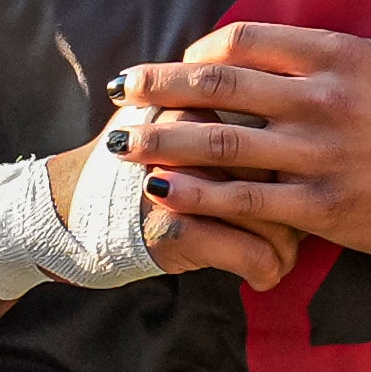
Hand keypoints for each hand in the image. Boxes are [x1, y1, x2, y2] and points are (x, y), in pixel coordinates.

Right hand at [45, 114, 301, 291]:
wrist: (67, 210)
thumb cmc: (135, 166)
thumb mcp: (168, 117)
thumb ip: (219, 102)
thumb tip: (290, 96)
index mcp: (195, 101)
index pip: (276, 124)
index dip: (299, 158)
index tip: (302, 180)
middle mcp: (189, 135)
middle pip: (281, 169)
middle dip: (302, 203)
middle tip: (301, 221)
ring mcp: (181, 183)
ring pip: (277, 214)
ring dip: (289, 245)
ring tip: (283, 253)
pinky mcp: (174, 230)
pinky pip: (254, 254)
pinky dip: (268, 270)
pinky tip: (263, 275)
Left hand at [107, 22, 370, 305]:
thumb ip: (337, 49)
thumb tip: (288, 40)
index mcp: (337, 56)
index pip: (244, 40)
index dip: (198, 49)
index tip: (175, 62)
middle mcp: (322, 99)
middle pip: (217, 84)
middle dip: (158, 87)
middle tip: (120, 89)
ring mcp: (321, 155)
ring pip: (220, 142)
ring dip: (161, 140)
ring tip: (119, 143)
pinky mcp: (323, 208)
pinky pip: (244, 200)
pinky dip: (197, 194)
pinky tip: (162, 192)